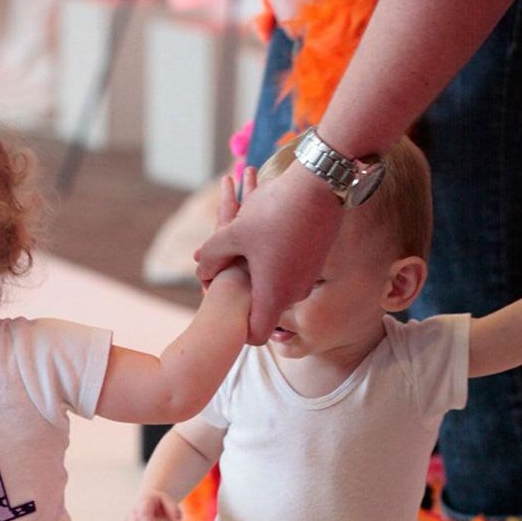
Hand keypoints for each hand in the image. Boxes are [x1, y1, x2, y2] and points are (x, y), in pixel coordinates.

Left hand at [197, 160, 342, 342]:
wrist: (322, 184)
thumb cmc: (274, 212)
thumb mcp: (233, 233)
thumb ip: (212, 255)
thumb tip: (199, 267)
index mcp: (272, 296)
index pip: (254, 335)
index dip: (237, 329)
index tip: (226, 311)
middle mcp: (294, 294)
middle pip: (262, 303)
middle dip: (241, 286)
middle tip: (226, 258)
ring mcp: (307, 278)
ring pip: (274, 279)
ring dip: (256, 263)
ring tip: (245, 229)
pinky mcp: (315, 259)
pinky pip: (287, 265)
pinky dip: (273, 252)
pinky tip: (266, 223)